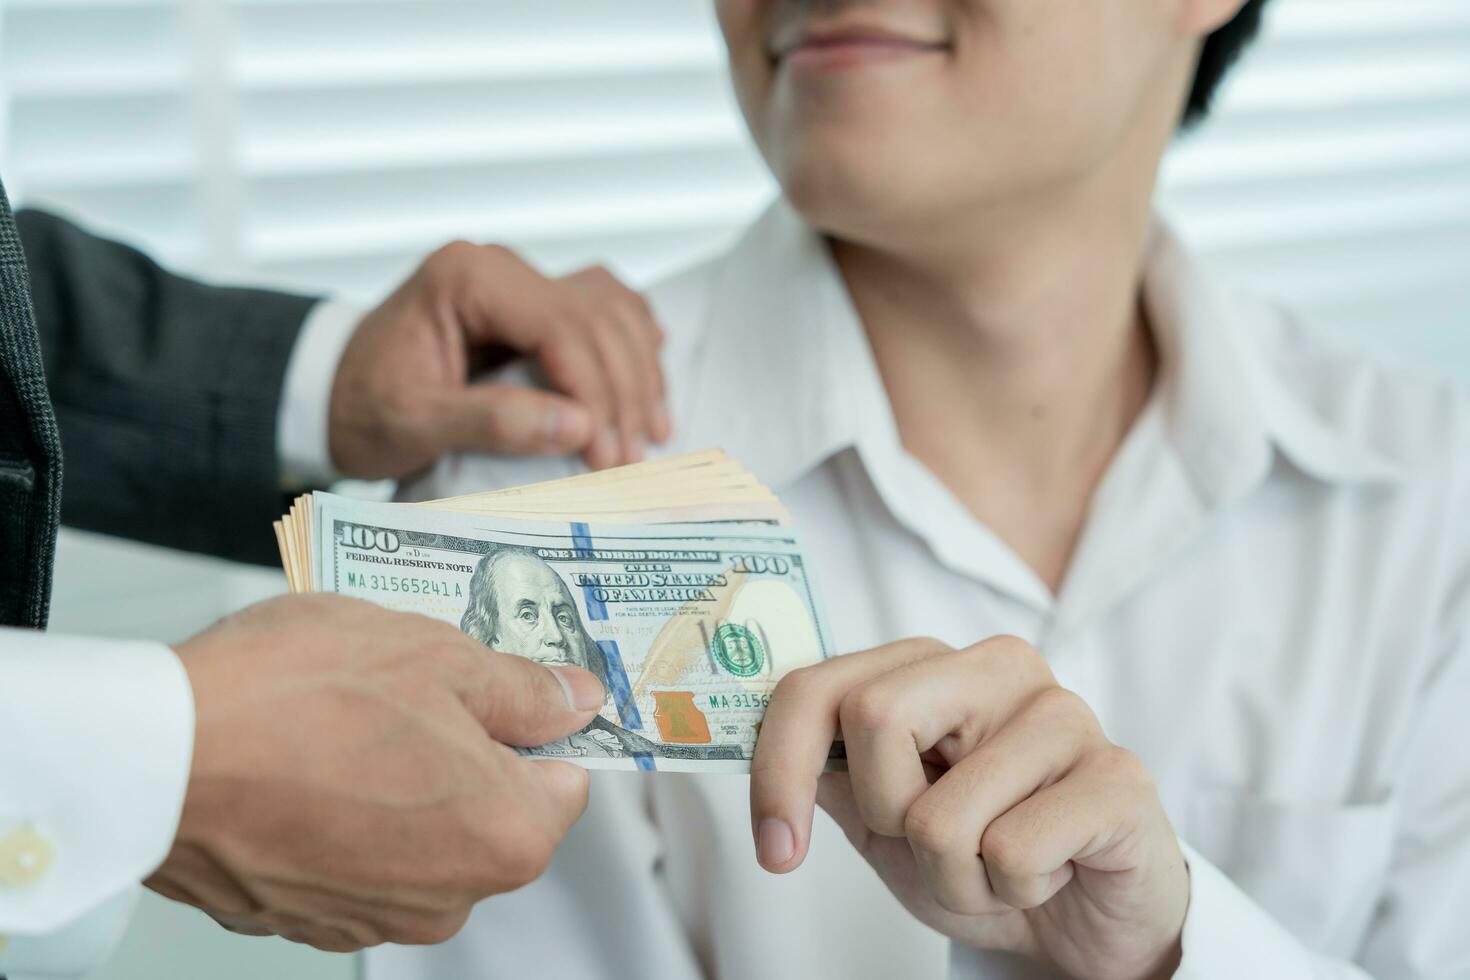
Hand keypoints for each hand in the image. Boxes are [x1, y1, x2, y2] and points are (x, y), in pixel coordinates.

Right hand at [148, 594, 604, 951]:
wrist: (153, 758)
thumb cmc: (296, 697)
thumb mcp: (438, 656)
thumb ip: (524, 689)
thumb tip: (577, 700)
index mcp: (504, 836)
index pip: (565, 781)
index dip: (535, 727)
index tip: (502, 692)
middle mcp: (448, 898)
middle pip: (490, 811)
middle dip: (462, 752)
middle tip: (407, 692)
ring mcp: (370, 917)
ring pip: (418, 835)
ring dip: (397, 783)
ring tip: (341, 721)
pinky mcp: (301, 917)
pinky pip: (350, 858)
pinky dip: (338, 816)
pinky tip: (300, 765)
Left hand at [329, 242, 668, 478]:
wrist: (330, 393)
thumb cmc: (360, 406)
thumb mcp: (412, 423)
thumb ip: (491, 421)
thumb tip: (578, 427)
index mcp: (466, 278)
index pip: (559, 326)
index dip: (596, 392)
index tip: (610, 454)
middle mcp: (499, 267)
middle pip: (593, 318)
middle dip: (622, 391)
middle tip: (634, 457)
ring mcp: (519, 280)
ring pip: (609, 308)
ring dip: (639, 367)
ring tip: (654, 429)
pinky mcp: (530, 304)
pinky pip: (601, 309)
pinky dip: (631, 343)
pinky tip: (651, 377)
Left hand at [750, 637, 1188, 979]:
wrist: (1089, 920)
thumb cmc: (986, 855)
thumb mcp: (886, 819)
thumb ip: (831, 772)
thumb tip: (746, 734)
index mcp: (933, 665)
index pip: (819, 685)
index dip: (780, 768)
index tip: (777, 849)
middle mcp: (999, 666)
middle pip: (874, 719)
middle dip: (889, 819)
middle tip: (936, 848)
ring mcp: (1064, 712)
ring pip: (941, 814)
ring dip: (958, 878)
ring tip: (1002, 869)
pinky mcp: (1120, 775)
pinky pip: (1014, 850)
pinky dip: (1016, 890)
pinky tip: (1052, 872)